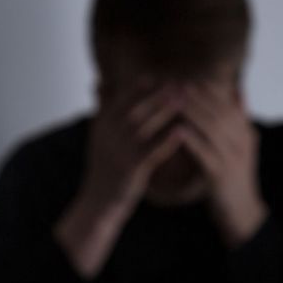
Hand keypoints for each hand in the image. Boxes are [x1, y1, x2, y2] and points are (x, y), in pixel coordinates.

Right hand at [77, 79, 186, 218]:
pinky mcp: (130, 170)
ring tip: (184, 99)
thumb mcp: (98, 137)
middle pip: (134, 109)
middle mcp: (107, 137)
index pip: (120, 100)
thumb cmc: (104, 170)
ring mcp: (118, 153)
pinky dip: (167, 139)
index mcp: (100, 127)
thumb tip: (100, 82)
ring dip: (165, 110)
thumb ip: (102, 110)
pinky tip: (182, 131)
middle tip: (178, 83)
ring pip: (144, 126)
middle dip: (157, 94)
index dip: (138, 87)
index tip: (158, 77)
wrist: (99, 204)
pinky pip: (152, 151)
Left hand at [172, 81, 267, 244]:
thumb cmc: (234, 177)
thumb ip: (239, 119)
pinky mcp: (221, 175)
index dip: (208, 91)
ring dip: (192, 112)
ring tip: (173, 100)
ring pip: (212, 128)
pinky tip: (176, 129)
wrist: (240, 212)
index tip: (188, 79)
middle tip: (177, 84)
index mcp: (245, 134)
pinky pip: (205, 152)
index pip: (227, 105)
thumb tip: (238, 90)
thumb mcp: (240, 146)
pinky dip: (191, 139)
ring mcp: (233, 159)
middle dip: (198, 97)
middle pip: (219, 112)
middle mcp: (242, 143)